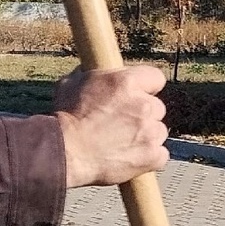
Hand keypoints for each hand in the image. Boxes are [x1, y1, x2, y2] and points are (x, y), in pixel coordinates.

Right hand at [54, 66, 168, 187]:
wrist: (65, 152)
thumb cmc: (65, 117)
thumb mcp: (73, 82)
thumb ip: (94, 75)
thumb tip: (97, 67)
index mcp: (127, 82)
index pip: (156, 77)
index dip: (146, 87)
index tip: (139, 94)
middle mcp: (144, 105)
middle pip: (156, 107)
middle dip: (143, 114)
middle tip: (122, 123)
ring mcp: (151, 132)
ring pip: (158, 131)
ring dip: (146, 136)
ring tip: (121, 143)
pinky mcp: (153, 156)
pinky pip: (160, 155)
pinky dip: (149, 158)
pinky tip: (130, 157)